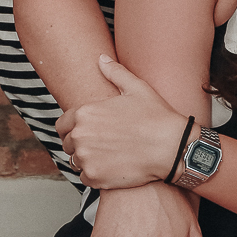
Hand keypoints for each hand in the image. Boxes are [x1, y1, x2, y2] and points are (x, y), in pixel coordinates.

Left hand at [57, 55, 187, 188]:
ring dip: (88, 160)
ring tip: (110, 156)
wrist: (173, 148)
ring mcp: (86, 158)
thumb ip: (115, 73)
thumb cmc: (157, 117)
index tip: (89, 132)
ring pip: (76, 161)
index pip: (63, 125)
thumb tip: (101, 59)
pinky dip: (96, 175)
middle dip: (81, 144)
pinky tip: (113, 168)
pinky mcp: (95, 177)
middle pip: (68, 144)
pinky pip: (85, 178)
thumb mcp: (137, 88)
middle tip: (103, 145)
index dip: (74, 128)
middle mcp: (80, 136)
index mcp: (85, 113)